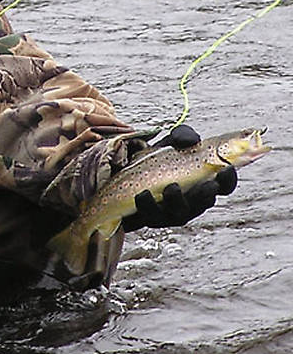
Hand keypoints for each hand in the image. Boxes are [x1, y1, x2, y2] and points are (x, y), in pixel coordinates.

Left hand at [123, 124, 237, 230]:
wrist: (125, 173)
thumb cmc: (156, 159)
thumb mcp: (170, 143)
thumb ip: (182, 136)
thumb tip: (188, 140)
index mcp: (201, 182)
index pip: (223, 185)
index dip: (228, 180)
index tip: (227, 169)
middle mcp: (190, 200)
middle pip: (204, 202)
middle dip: (207, 195)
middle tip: (208, 185)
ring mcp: (171, 212)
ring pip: (179, 213)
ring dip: (178, 201)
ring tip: (172, 187)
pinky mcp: (151, 217)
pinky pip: (151, 216)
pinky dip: (148, 205)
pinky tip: (143, 194)